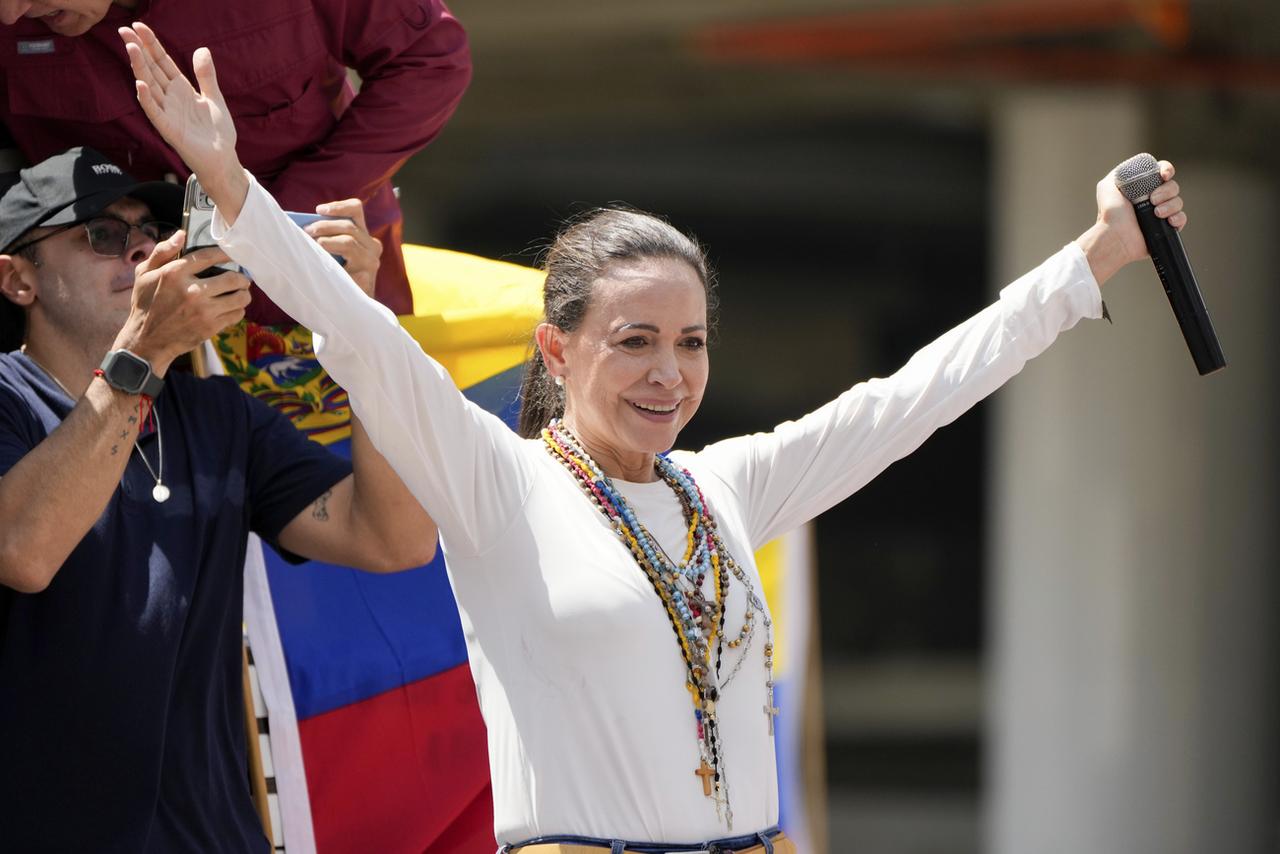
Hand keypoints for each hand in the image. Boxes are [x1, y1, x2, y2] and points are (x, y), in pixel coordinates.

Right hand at [112, 230, 251, 372]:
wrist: (146, 339)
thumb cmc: (145, 304)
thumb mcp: (144, 274)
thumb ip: (162, 252)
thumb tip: (181, 234)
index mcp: (175, 273)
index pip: (209, 256)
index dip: (225, 254)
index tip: (232, 255)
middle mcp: (192, 290)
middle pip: (232, 278)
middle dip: (241, 278)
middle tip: (242, 279)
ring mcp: (203, 310)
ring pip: (239, 297)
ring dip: (244, 294)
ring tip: (241, 293)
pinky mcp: (210, 326)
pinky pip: (236, 314)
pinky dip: (238, 310)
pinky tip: (232, 308)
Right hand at [118, 23, 245, 210]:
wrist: (222, 158)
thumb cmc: (217, 131)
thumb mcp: (214, 97)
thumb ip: (206, 75)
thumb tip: (201, 49)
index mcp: (181, 88)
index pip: (162, 62)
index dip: (152, 44)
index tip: (138, 26)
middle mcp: (170, 98)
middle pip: (151, 70)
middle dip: (139, 50)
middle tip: (124, 30)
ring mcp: (168, 113)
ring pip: (149, 86)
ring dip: (140, 68)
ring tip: (131, 48)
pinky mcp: (169, 130)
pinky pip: (155, 113)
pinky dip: (147, 99)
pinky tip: (140, 85)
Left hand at [308, 199, 383, 296]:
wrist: (351, 310)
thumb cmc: (338, 278)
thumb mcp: (336, 253)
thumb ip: (328, 237)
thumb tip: (302, 226)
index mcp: (365, 237)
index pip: (356, 209)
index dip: (338, 206)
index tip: (318, 210)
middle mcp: (373, 247)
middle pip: (349, 226)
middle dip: (324, 226)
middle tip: (307, 232)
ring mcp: (371, 262)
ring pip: (349, 241)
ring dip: (326, 240)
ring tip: (312, 244)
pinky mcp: (367, 276)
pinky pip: (347, 260)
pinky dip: (330, 254)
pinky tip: (319, 259)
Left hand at [1077, 159, 1186, 286]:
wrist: (1115, 237)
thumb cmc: (1109, 214)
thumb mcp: (1107, 186)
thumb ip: (1119, 173)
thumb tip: (1129, 168)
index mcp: (1143, 188)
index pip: (1162, 172)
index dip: (1167, 170)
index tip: (1164, 175)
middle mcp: (1153, 199)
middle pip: (1173, 186)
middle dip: (1166, 191)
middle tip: (1152, 200)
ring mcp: (1160, 214)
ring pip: (1178, 201)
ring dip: (1170, 205)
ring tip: (1156, 213)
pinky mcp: (1166, 229)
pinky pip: (1182, 218)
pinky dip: (1178, 218)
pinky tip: (1169, 221)